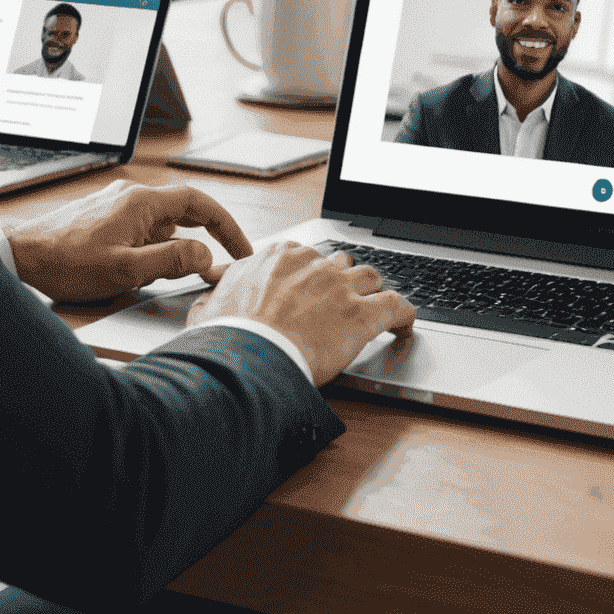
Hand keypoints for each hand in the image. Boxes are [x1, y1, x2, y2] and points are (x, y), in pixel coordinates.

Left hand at [3, 179, 253, 301]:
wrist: (20, 255)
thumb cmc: (67, 262)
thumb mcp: (126, 270)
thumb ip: (170, 261)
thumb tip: (204, 256)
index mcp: (142, 203)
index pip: (199, 204)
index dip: (226, 225)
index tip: (241, 249)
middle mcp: (131, 196)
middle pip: (182, 211)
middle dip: (205, 236)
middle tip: (222, 261)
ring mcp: (115, 205)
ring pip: (160, 223)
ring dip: (175, 245)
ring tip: (179, 274)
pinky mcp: (102, 217)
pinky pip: (140, 228)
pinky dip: (154, 246)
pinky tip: (145, 269)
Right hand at [187, 243, 414, 386]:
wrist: (249, 357)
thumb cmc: (229, 337)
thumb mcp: (210, 308)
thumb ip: (215, 296)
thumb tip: (208, 298)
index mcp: (279, 257)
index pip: (305, 256)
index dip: (310, 276)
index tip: (309, 291)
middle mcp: (313, 265)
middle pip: (340, 263)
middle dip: (342, 280)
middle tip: (339, 302)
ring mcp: (341, 287)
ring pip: (371, 276)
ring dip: (373, 292)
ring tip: (374, 307)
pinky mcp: (363, 315)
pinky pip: (397, 306)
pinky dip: (405, 314)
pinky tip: (405, 325)